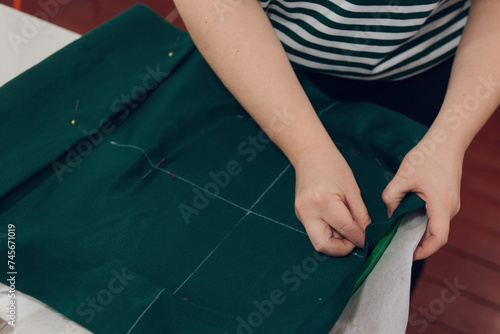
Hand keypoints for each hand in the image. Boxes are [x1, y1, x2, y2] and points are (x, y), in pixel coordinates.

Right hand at [293, 144, 370, 255]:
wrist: (310, 154)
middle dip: (341, 249)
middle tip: (354, 241)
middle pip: (323, 245)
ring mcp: (301, 214)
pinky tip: (336, 222)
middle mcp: (309, 210)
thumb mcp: (352, 189)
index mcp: (324, 201)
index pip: (345, 229)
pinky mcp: (299, 215)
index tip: (368, 240)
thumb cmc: (333, 166)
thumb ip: (360, 214)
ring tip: (346, 229)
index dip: (359, 238)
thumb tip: (367, 234)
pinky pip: (315, 232)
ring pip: (318, 241)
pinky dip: (328, 233)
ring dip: (335, 242)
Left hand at [382, 130, 464, 259]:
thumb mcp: (402, 177)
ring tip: (398, 234)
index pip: (438, 238)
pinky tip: (407, 219)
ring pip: (435, 226)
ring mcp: (451, 204)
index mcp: (441, 205)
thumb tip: (388, 215)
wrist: (446, 140)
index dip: (423, 251)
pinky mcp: (447, 199)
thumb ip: (392, 197)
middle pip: (436, 235)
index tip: (406, 255)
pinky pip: (435, 217)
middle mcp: (450, 208)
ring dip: (419, 232)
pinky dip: (422, 222)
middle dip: (417, 244)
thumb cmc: (427, 156)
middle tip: (396, 246)